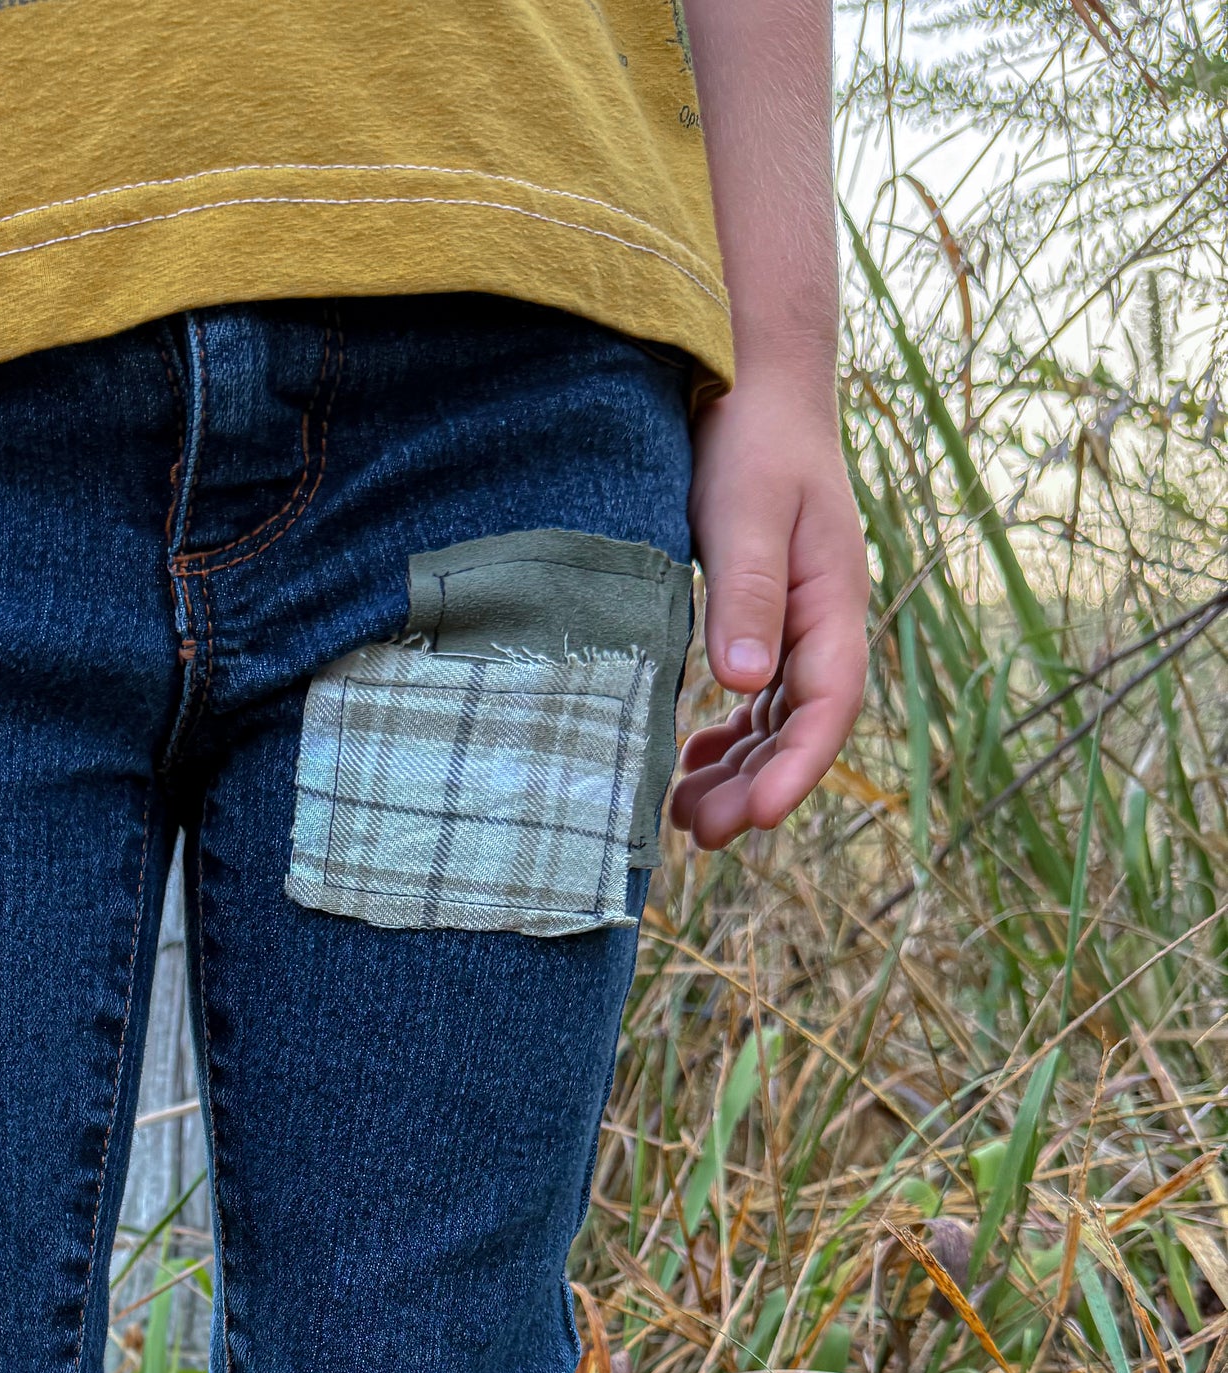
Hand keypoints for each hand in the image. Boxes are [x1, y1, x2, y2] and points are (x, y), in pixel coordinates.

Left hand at [670, 373, 869, 849]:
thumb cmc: (752, 442)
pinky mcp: (766, 620)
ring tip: (686, 817)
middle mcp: (825, 623)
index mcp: (834, 600)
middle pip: (802, 728)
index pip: (830, 703)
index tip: (760, 818)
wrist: (753, 389)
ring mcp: (799, 626)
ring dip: (739, 773)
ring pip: (777, 722)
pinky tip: (690, 763)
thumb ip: (747, 596)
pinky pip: (757, 699)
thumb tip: (745, 684)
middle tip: (701, 835)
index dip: (799, 768)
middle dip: (758, 788)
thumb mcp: (745, 512)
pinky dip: (729, 738)